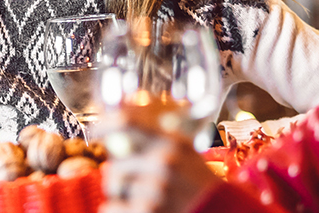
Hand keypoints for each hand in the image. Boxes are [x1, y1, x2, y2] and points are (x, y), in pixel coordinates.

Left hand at [89, 94, 220, 212]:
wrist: (220, 211)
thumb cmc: (200, 184)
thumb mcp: (186, 151)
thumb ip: (159, 135)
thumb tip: (121, 115)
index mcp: (172, 141)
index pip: (127, 120)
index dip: (105, 123)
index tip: (97, 129)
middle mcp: (163, 162)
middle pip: (115, 162)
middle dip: (118, 173)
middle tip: (131, 180)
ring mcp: (155, 189)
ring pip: (113, 186)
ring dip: (121, 192)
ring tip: (143, 196)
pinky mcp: (147, 211)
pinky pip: (110, 207)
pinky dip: (116, 209)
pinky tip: (136, 208)